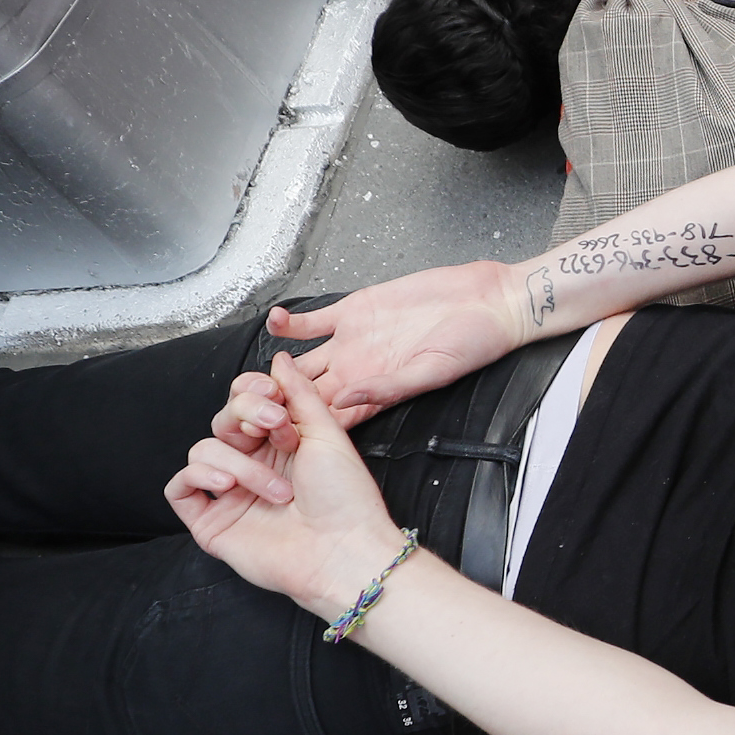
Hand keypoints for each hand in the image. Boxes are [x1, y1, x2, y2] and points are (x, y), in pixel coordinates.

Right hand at [166, 356, 405, 608]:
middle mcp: (252, 464)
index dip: (252, 392)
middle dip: (246, 416)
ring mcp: (230, 493)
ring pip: (203, 450)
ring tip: (276, 488)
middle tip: (277, 429)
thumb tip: (279, 359)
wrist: (343, 550)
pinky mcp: (211, 521)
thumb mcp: (327, 433)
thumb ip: (299, 393)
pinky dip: (197, 477)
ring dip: (239, 461)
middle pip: (222, 420)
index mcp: (280, 442)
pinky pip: (179, 486)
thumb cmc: (345, 498)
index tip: (275, 398)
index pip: (245, 401)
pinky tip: (227, 484)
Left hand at [266, 258, 529, 421]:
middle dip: (274, 401)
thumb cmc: (472, 345)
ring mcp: (351, 341)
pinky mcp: (353, 310)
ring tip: (251, 369)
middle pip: (303, 394)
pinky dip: (291, 323)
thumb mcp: (431, 374)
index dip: (299, 427)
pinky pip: (312, 322)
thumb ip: (386, 389)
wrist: (488, 302)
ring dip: (276, 366)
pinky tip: (276, 322)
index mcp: (373, 393)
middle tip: (246, 404)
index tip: (270, 432)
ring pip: (300, 360)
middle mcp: (356, 370)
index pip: (327, 420)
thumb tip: (342, 402)